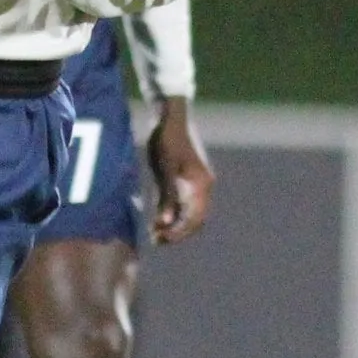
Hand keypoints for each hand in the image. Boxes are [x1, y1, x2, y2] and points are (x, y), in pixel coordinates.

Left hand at [146, 97, 214, 244]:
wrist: (170, 118)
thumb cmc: (167, 140)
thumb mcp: (165, 168)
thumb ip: (167, 195)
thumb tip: (166, 222)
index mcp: (201, 185)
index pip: (195, 219)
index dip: (179, 232)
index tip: (161, 238)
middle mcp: (203, 187)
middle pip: (194, 220)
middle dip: (176, 232)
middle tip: (155, 240)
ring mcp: (196, 185)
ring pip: (189, 213)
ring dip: (174, 226)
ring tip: (154, 233)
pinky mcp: (186, 181)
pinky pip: (183, 204)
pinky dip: (172, 214)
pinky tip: (157, 219)